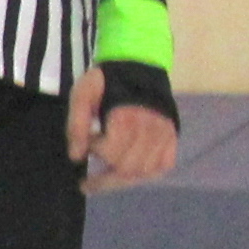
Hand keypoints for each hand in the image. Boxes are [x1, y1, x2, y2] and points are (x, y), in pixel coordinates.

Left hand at [69, 67, 178, 190]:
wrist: (138, 67)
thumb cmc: (106, 82)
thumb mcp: (83, 95)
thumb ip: (76, 125)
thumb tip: (76, 157)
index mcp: (126, 118)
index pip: (110, 152)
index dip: (95, 152)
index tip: (87, 145)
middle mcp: (149, 130)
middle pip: (127, 168)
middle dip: (104, 178)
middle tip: (88, 182)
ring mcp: (164, 136)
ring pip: (144, 172)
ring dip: (122, 179)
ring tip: (105, 179)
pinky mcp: (172, 138)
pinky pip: (162, 166)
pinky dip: (145, 174)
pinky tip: (128, 173)